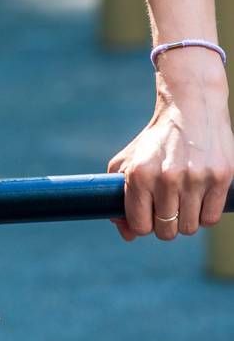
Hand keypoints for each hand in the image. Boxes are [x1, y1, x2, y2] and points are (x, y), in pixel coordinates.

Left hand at [106, 79, 233, 240]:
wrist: (189, 106)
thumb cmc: (156, 139)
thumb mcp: (129, 160)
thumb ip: (120, 197)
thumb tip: (126, 234)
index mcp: (140, 173)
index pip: (140, 226)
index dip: (143, 224)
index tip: (148, 213)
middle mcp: (167, 177)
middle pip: (167, 231)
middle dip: (165, 222)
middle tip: (168, 203)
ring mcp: (196, 178)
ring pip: (190, 227)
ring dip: (186, 218)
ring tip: (184, 196)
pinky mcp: (220, 177)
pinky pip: (210, 218)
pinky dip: (204, 213)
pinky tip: (199, 194)